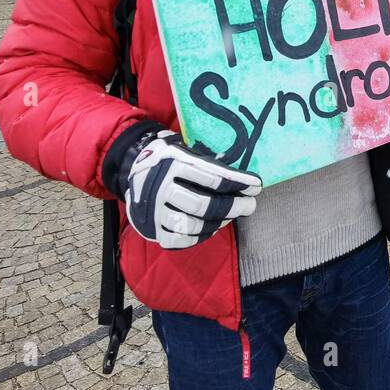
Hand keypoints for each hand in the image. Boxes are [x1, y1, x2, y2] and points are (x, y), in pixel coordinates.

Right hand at [117, 131, 260, 249]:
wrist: (132, 169)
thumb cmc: (170, 160)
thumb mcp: (185, 150)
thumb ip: (208, 163)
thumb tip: (243, 180)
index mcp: (174, 162)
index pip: (213, 177)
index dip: (239, 183)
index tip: (257, 186)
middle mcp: (161, 186)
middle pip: (204, 205)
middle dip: (233, 207)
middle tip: (250, 206)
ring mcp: (154, 209)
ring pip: (193, 224)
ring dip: (219, 223)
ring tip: (230, 217)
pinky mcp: (151, 227)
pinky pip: (180, 239)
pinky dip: (200, 237)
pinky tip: (212, 229)